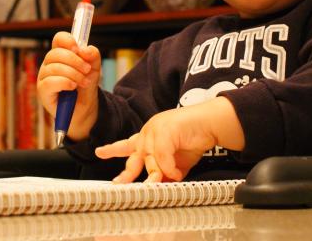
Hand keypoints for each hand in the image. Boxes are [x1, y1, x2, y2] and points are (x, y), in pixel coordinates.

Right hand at [36, 31, 101, 140]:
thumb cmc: (85, 86)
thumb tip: (85, 49)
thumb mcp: (94, 69)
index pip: (58, 39)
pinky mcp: (43, 90)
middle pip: (56, 53)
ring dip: (74, 74)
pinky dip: (65, 82)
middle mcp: (49, 63)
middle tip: (87, 70)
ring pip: (54, 68)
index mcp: (60, 54)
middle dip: (75, 61)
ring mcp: (44, 76)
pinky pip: (50, 82)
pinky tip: (73, 87)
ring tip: (84, 82)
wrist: (84, 108)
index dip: (67, 40)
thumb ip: (93, 56)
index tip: (78, 48)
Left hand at [94, 97, 243, 182]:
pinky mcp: (165, 130)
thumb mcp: (177, 163)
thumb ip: (166, 173)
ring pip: (149, 160)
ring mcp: (155, 129)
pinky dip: (169, 168)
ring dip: (157, 175)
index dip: (113, 149)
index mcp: (150, 136)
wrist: (211, 123)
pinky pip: (162, 157)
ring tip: (162, 184)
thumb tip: (157, 188)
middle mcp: (149, 132)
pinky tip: (176, 173)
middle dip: (128, 173)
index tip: (100, 152)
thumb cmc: (195, 139)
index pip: (127, 144)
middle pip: (134, 156)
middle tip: (119, 184)